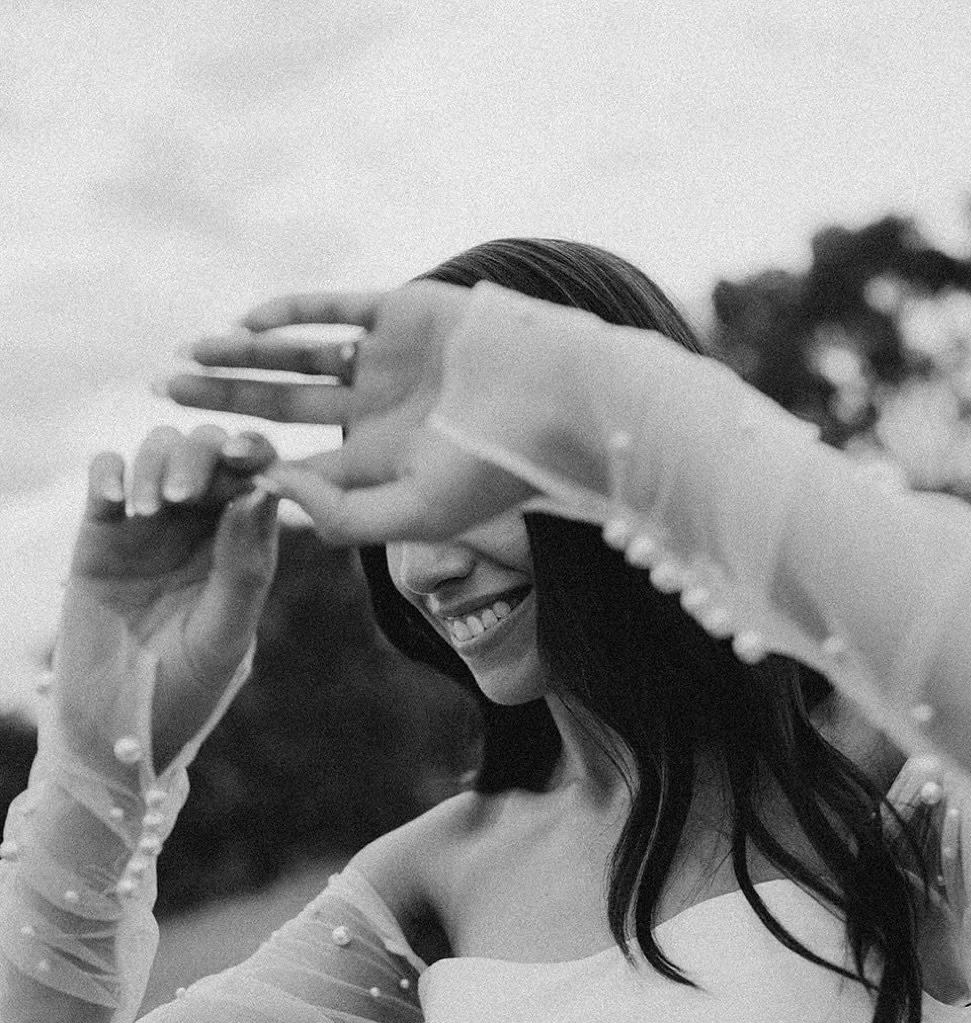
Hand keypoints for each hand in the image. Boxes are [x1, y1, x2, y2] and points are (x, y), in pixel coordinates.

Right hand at [58, 425, 279, 773]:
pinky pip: (105, 475)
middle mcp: (202, 522)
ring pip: (158, 451)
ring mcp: (151, 522)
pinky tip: (117, 500)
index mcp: (245, 541)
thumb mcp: (227, 631)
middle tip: (185, 494)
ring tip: (149, 513)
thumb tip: (257, 493)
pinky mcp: (102, 530)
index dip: (255, 455)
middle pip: (207, 451)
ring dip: (156, 465)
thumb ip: (244, 565)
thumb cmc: (189, 684)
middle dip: (200, 456)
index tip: (247, 457)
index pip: (257, 476)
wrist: (120, 721)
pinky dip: (110, 472)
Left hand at [160, 281, 533, 544]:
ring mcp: (387, 360)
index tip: (190, 463)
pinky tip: (244, 323)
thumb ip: (344, 515)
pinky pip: (332, 308)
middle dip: (220, 398)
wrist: (563, 401)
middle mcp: (377, 411)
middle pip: (282, 405)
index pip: (301, 462)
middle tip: (157, 391)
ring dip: (241, 353)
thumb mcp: (417, 515)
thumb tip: (272, 486)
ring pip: (297, 354)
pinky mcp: (401, 312)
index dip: (246, 462)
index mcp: (382, 462)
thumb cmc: (498, 469)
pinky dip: (289, 313)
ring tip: (186, 354)